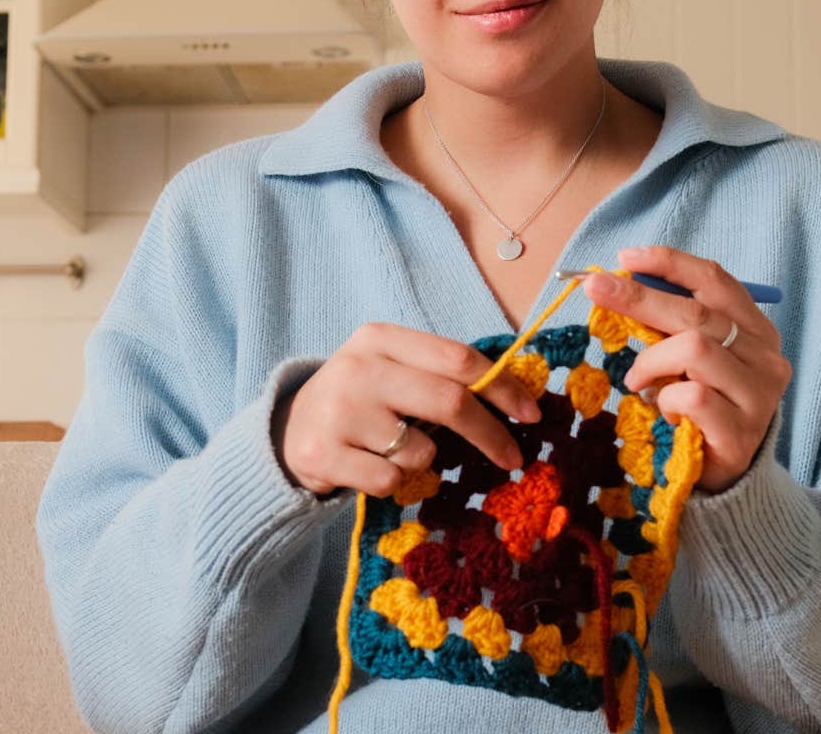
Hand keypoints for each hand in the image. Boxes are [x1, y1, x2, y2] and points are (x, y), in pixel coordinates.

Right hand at [276, 322, 543, 497]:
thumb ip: (442, 375)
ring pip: (420, 451)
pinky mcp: (323, 453)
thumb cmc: (361, 400)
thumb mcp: (393, 370)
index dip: (502, 387)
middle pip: (449, 402)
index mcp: (381, 338)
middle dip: (491, 434)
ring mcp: (339, 411)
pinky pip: (390, 481)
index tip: (531, 413)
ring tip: (391, 450)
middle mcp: (359, 368)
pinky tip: (366, 466)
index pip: (458, 358)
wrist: (288, 430)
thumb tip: (517, 398)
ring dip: (423, 461)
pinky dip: (392, 483)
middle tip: (514, 458)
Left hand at [583, 246, 790, 493]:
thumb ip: (672, 325)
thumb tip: (618, 283)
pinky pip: (692, 395)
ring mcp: (759, 395)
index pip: (715, 281)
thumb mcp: (691, 360)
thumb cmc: (703, 408)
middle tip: (596, 289)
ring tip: (638, 382)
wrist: (726, 477)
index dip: (669, 264)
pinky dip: (666, 399)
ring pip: (695, 349)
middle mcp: (765, 357)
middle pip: (696, 313)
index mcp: (756, 330)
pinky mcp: (743, 431)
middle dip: (639, 297)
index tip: (625, 258)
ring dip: (652, 362)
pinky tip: (665, 412)